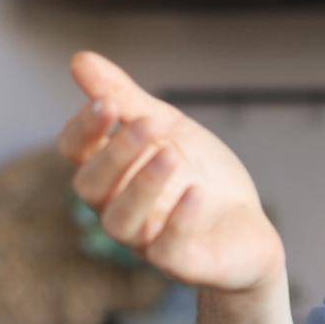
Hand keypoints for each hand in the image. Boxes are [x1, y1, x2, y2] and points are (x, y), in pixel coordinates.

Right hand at [55, 51, 284, 294]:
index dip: (84, 129)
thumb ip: (127, 100)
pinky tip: (196, 193)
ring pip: (120, 221)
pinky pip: (166, 250)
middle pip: (90, 187)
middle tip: (150, 124)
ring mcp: (146, 241)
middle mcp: (118, 209)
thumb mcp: (169, 130)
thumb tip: (79, 59)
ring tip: (171, 156)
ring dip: (142, 186)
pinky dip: (179, 220)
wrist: (248, 228)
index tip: (106, 102)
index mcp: (111, 174)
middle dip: (116, 153)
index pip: (75, 152)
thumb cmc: (201, 176)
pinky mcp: (180, 263)